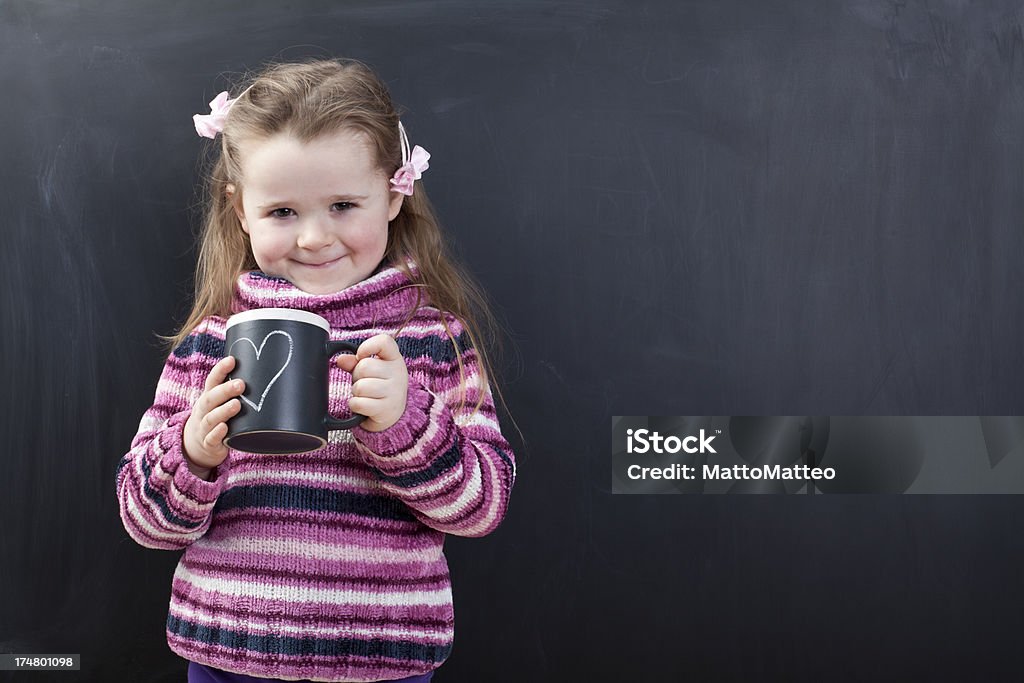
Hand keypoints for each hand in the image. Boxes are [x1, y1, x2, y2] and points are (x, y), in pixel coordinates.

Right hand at [183, 355, 244, 477]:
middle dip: (225, 390)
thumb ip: (235, 392)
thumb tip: (265, 372)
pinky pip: (210, 439)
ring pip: (211, 418)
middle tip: (241, 384)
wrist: (197, 445)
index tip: (232, 360)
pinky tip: (225, 428)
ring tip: (237, 404)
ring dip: (223, 411)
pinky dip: (217, 433)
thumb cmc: (216, 417)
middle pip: (210, 398)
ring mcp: (204, 427)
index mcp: (209, 397)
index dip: (220, 370)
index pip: (212, 381)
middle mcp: (204, 410)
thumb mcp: (220, 403)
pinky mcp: (208, 444)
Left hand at [335, 334, 407, 431]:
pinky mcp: (386, 410)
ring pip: (360, 387)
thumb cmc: (378, 386)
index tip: (361, 355)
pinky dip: (355, 405)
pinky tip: (363, 406)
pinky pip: (359, 403)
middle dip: (356, 376)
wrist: (391, 413)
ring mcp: (394, 392)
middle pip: (364, 367)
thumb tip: (341, 359)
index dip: (368, 346)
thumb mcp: (371, 370)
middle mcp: (398, 374)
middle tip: (364, 382)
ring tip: (365, 395)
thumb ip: (355, 362)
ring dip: (356, 392)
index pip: (384, 342)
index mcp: (394, 359)